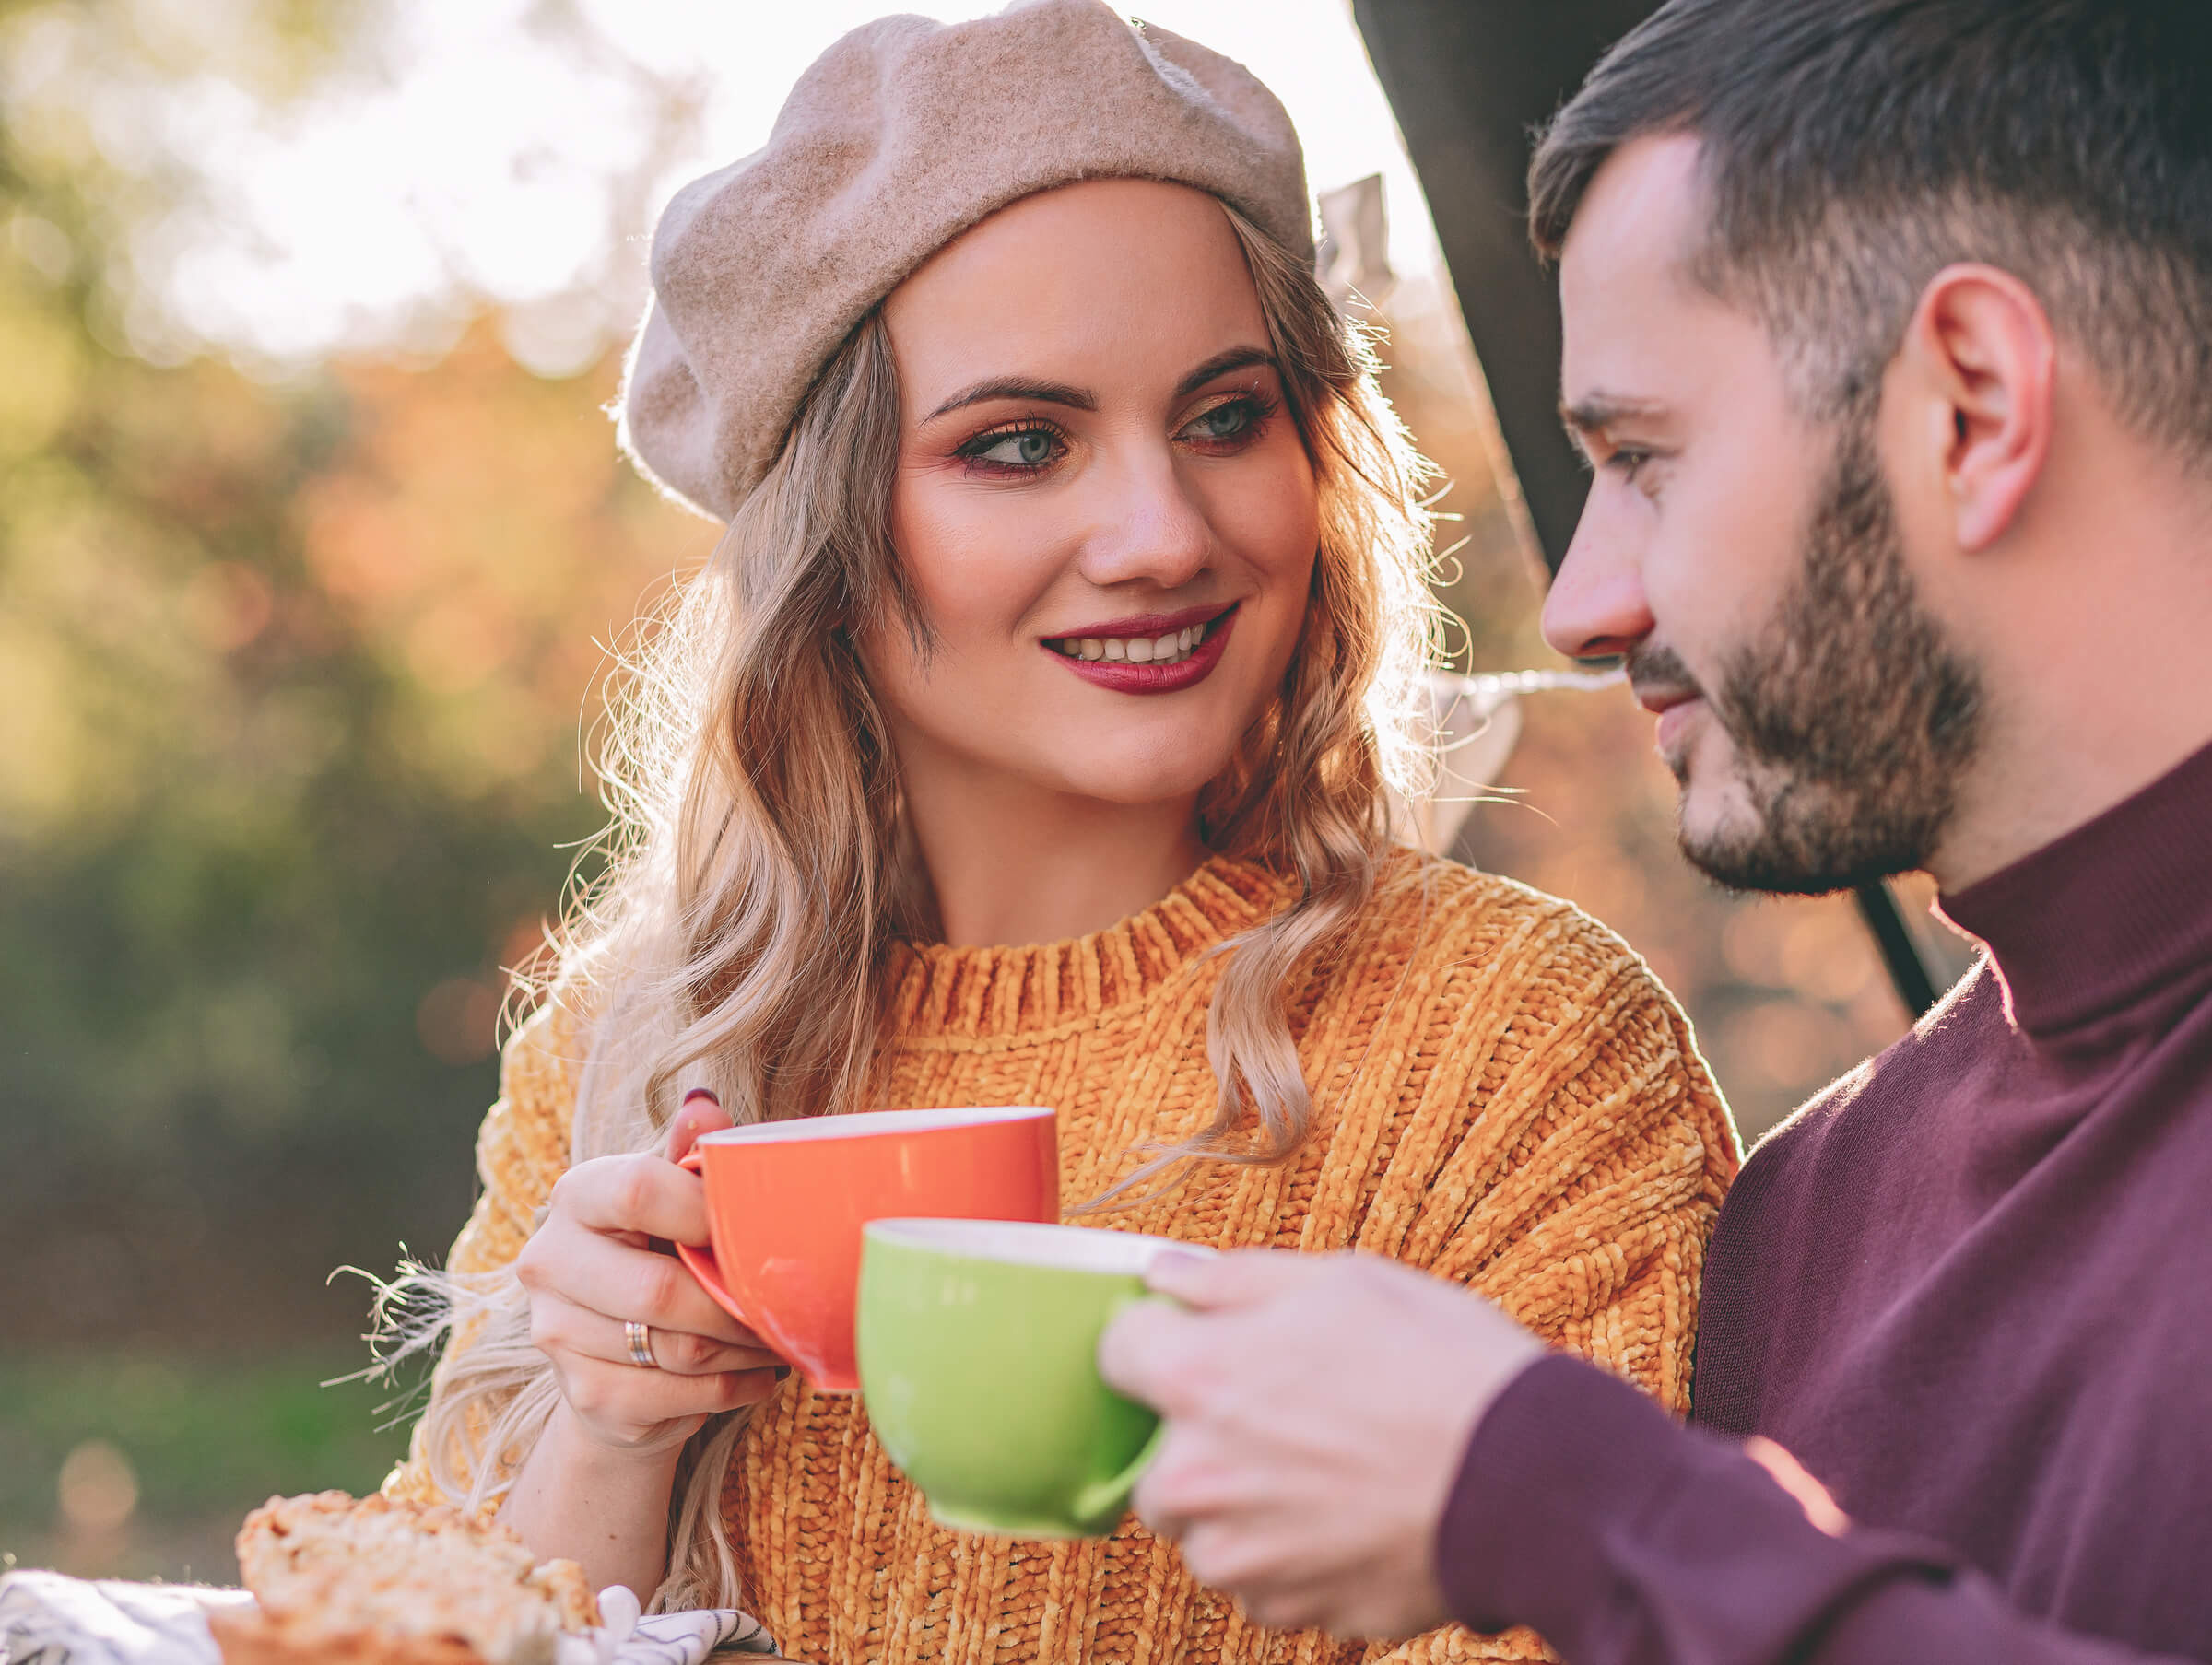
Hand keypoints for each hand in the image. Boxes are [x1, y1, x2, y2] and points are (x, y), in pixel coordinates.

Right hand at [515, 1090, 784, 1457]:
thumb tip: (705, 1105)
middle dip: (735, 1303)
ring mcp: (557, 1336)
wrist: (617, 1351)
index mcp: (576, 1197)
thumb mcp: (676, 1194)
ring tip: (777, 1333)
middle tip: (782, 1302)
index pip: (636, 1192)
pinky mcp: (587, 1398)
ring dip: (746, 1347)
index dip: (705, 1210)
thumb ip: (689, 1153)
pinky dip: (736, 1386)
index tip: (750, 1227)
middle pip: (658, 1290)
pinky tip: (757, 1371)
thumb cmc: (661, 1250)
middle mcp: (548, 1263)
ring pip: (679, 1351)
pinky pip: (681, 1397)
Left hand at [1097, 1249, 1545, 1638]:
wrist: (1533, 1480)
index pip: (1116, 1353)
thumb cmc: (1444, 1365)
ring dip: (1248, 1506)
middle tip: (1287, 1415)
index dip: (1160, 1340)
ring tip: (1334, 1468)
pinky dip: (1294, 1556)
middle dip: (1203, 1440)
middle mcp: (1198, 1480)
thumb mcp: (1342, 1280)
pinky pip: (1264, 1582)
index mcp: (1199, 1382)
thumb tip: (1167, 1278)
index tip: (1196, 1341)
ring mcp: (1242, 1560)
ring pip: (1209, 1531)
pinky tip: (1355, 1515)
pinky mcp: (1291, 1611)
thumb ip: (1233, 1281)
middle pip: (1157, 1461)